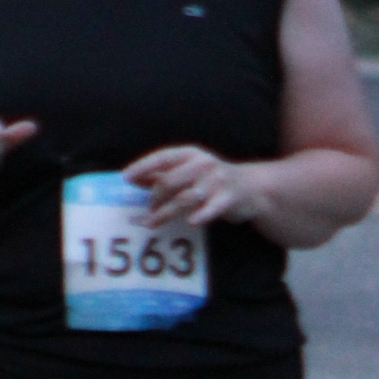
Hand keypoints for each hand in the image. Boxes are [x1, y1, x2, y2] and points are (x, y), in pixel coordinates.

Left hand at [124, 144, 259, 227]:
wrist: (251, 188)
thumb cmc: (213, 180)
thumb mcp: (189, 171)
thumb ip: (163, 174)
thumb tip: (133, 178)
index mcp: (190, 154)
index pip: (162, 158)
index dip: (143, 167)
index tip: (126, 177)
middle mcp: (202, 164)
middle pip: (169, 181)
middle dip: (154, 199)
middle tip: (146, 212)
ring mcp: (216, 181)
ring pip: (184, 198)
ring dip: (165, 213)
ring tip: (152, 223)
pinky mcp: (228, 198)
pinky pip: (210, 209)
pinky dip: (200, 216)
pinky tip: (190, 222)